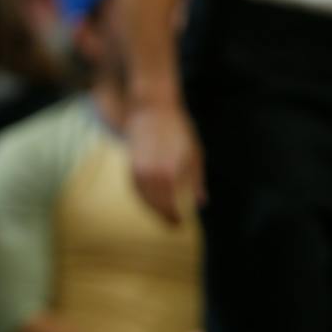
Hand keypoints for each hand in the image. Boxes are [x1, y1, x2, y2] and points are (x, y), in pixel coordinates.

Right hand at [127, 98, 204, 226]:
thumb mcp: (194, 152)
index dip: (173, 217)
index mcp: (169, 172)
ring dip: (151, 208)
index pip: (168, 203)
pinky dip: (142, 196)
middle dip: (162, 216)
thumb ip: (196, 179)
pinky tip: (151, 198)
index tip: (179, 224)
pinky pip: (135, 186)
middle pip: (154, 203)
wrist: (151, 107)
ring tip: (161, 215)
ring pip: (142, 196)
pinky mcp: (130, 161)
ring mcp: (138, 167)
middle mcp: (151, 172)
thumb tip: (201, 202)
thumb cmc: (177, 129)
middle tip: (171, 225)